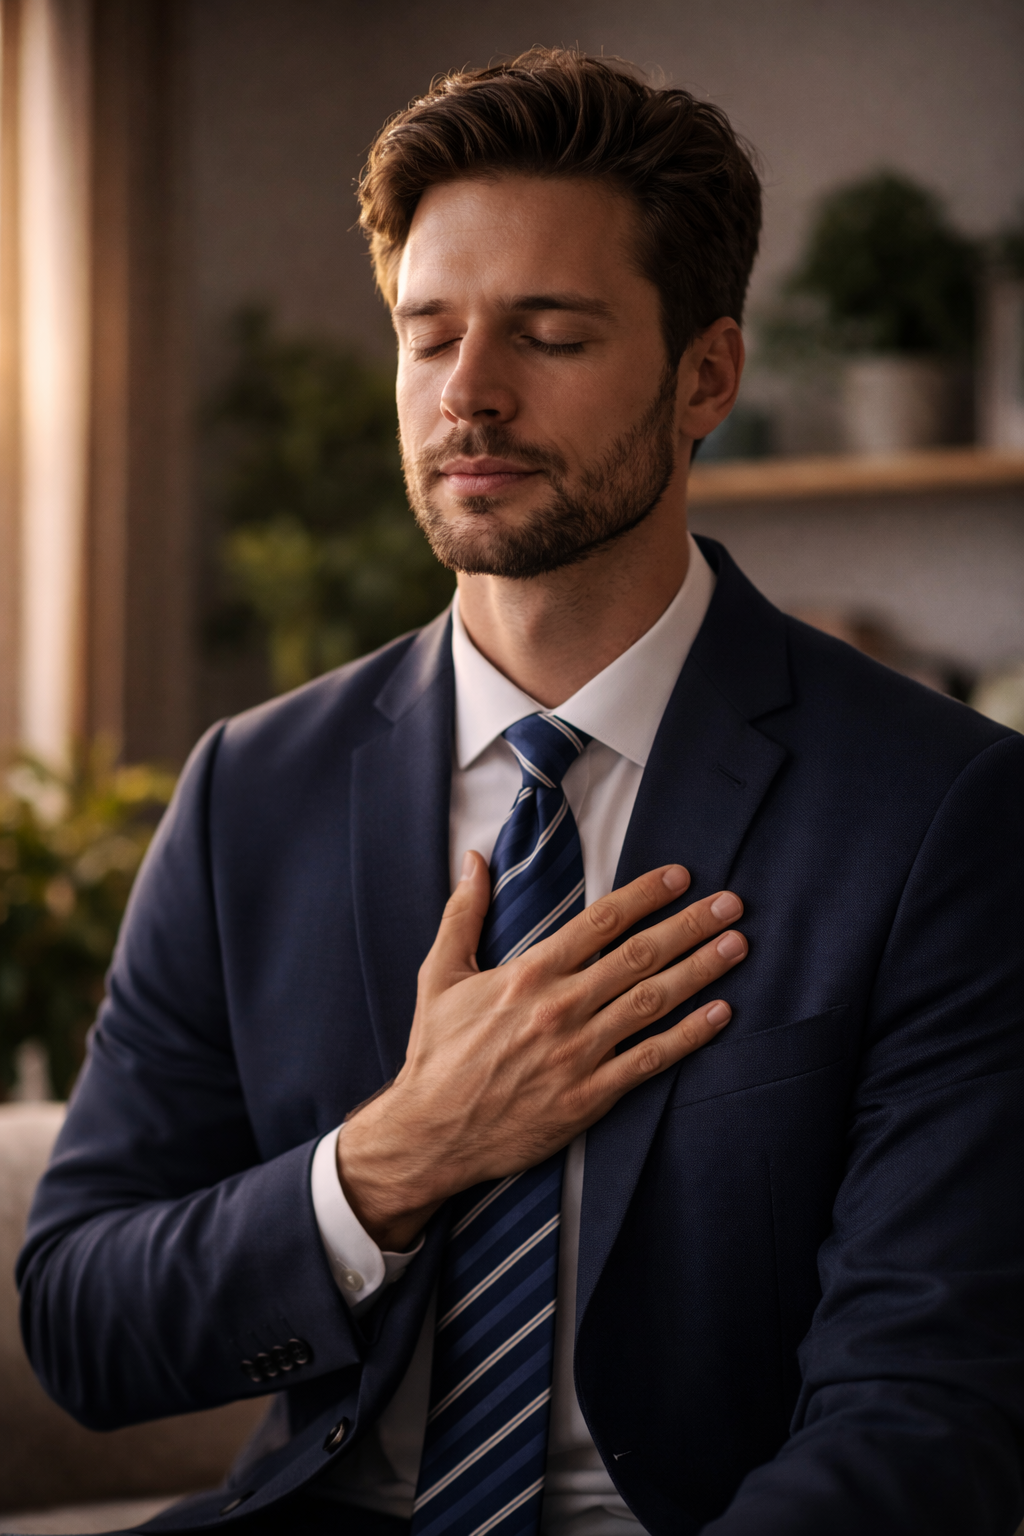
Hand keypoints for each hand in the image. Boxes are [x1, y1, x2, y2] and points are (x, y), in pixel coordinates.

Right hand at [338, 857, 746, 1249]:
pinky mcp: (589, 1096)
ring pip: (652, 1002)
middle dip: (690, 926)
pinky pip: (650, 1060)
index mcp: (528, 974)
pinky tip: (721, 1014)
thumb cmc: (436, 1053)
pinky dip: (689, 1036)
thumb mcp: (439, 975)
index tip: (680, 876)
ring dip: (700, 971)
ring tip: (737, 946)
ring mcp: (578, 1054)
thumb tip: (476, 859)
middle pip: (638, 956)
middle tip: (730, 904)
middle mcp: (560, 1008)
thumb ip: (462, 913)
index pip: (599, 922)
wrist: (431, 1133)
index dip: (645, 895)